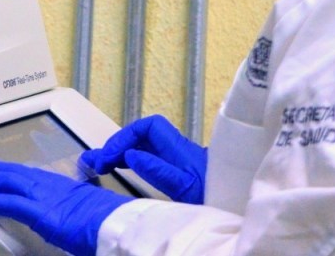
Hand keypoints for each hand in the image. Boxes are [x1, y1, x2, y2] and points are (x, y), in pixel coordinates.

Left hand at [0, 155, 132, 255]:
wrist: (122, 227)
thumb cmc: (109, 225)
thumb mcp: (83, 215)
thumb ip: (66, 213)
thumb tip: (62, 220)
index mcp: (59, 186)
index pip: (23, 174)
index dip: (2, 170)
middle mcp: (49, 185)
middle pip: (9, 171)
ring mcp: (43, 195)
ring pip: (3, 181)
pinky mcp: (39, 211)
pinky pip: (6, 203)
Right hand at [81, 115, 205, 203]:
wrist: (237, 206)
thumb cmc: (214, 196)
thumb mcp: (185, 187)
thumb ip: (159, 171)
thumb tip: (130, 155)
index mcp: (179, 149)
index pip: (148, 128)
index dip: (126, 136)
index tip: (110, 156)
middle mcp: (177, 150)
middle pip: (143, 136)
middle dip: (118, 145)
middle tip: (97, 162)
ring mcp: (178, 160)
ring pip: (144, 147)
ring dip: (122, 153)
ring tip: (100, 164)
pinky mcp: (179, 172)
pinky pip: (149, 158)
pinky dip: (132, 161)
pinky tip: (121, 169)